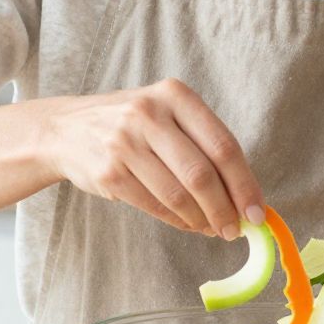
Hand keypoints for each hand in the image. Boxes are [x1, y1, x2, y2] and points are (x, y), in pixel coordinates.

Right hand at [41, 79, 262, 237]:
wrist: (66, 129)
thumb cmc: (132, 125)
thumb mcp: (166, 115)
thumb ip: (204, 146)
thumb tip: (245, 196)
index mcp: (175, 95)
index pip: (223, 144)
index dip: (244, 183)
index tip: (257, 211)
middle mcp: (149, 113)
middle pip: (202, 173)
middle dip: (225, 208)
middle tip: (236, 229)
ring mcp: (125, 142)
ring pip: (179, 194)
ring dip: (202, 219)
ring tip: (213, 228)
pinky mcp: (109, 171)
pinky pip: (155, 205)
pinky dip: (178, 221)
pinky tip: (189, 224)